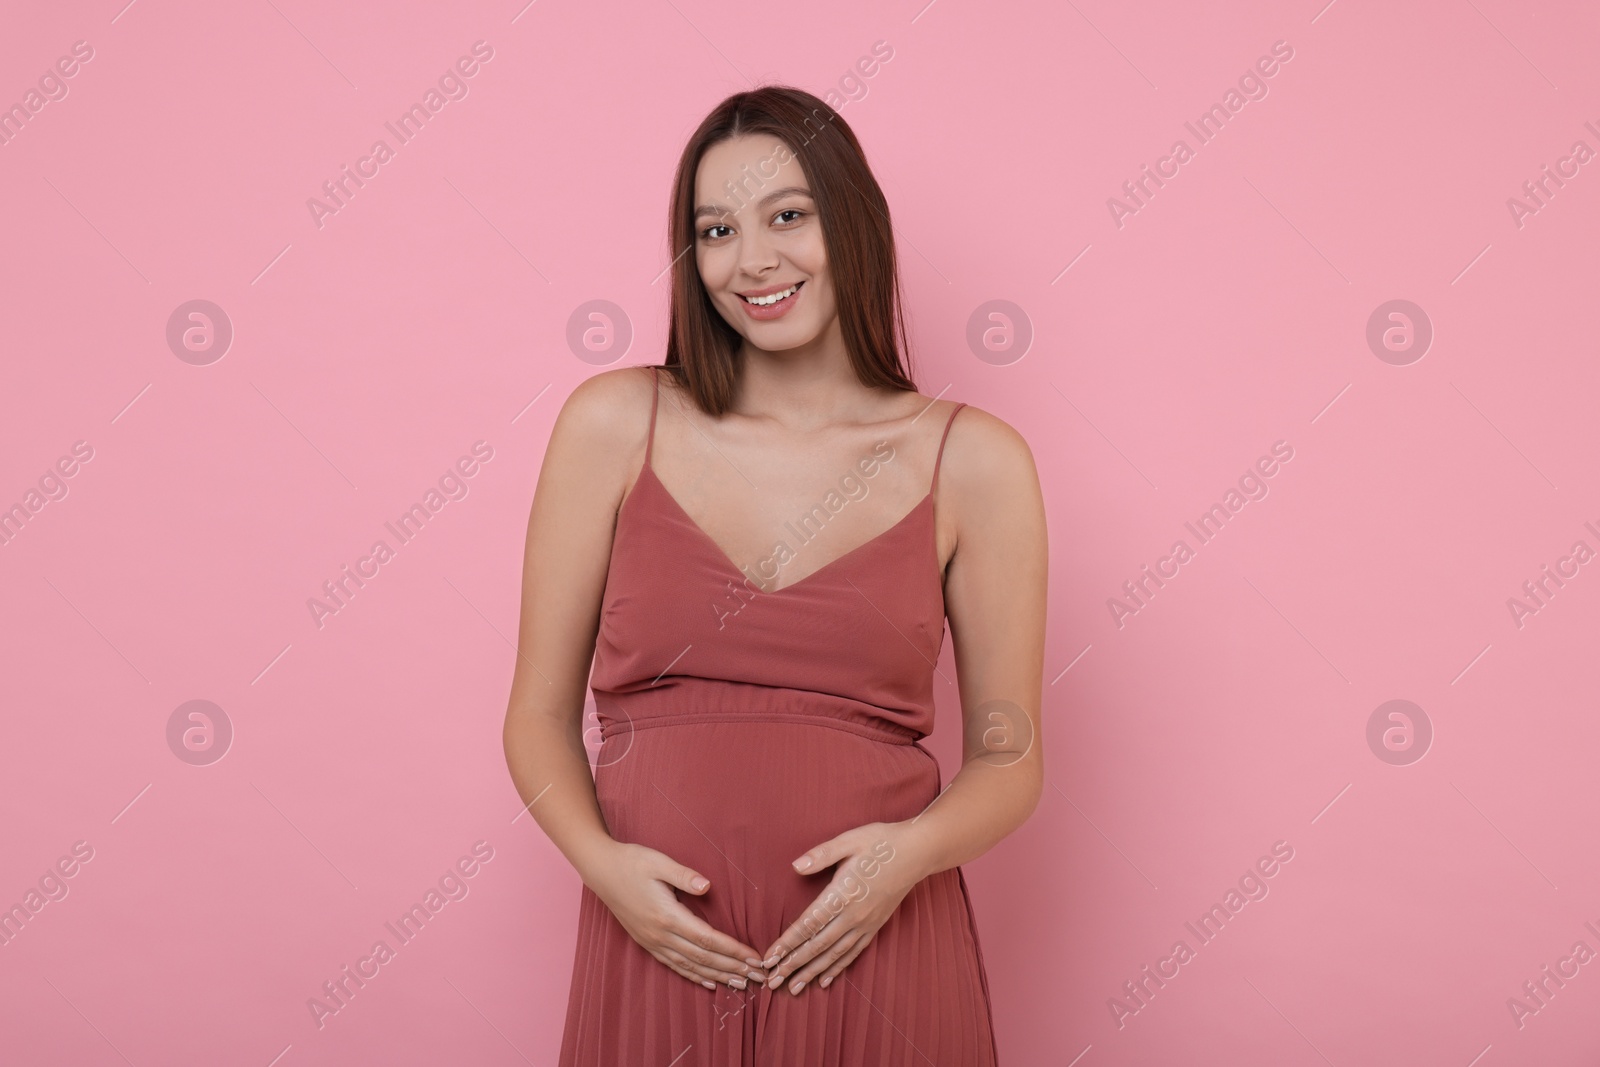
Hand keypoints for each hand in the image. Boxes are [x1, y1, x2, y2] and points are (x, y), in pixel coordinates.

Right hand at [587, 840, 769, 989]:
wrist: (601, 870)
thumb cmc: (632, 862)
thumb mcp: (658, 862)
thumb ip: (683, 875)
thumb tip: (707, 886)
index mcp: (668, 916)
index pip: (708, 940)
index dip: (733, 951)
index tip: (755, 958)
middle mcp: (661, 935)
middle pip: (704, 958)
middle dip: (733, 968)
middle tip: (759, 976)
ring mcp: (653, 941)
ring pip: (690, 966)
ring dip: (717, 976)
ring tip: (741, 983)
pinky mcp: (647, 942)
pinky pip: (674, 965)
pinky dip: (693, 976)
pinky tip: (708, 983)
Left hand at [760, 822, 918, 993]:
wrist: (918, 851)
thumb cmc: (881, 842)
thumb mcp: (849, 840)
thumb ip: (821, 855)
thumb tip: (796, 866)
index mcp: (842, 893)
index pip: (809, 924)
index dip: (787, 942)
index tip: (770, 958)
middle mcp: (853, 915)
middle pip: (818, 945)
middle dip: (793, 965)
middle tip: (773, 982)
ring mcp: (865, 923)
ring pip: (834, 954)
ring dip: (812, 972)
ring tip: (794, 988)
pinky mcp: (875, 926)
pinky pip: (853, 952)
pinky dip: (838, 967)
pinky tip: (825, 979)